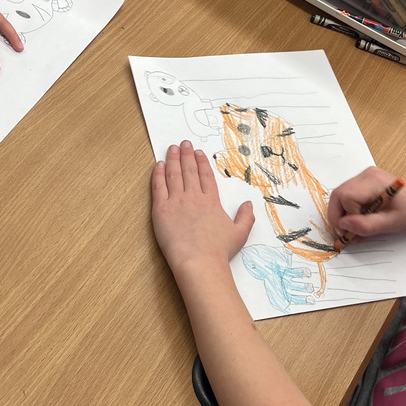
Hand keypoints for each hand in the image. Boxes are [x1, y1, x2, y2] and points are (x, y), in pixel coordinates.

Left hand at [151, 141, 253, 273]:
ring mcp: (177, 202)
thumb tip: (248, 204)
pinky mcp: (161, 210)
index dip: (202, 163)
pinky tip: (159, 165)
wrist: (199, 262)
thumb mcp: (239, 234)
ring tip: (172, 148)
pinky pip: (158, 187)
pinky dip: (158, 174)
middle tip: (184, 143)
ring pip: (173, 174)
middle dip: (187, 155)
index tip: (199, 153)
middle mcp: (194, 197)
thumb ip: (245, 217)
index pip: (206, 176)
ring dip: (173, 159)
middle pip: (189, 171)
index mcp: (212, 201)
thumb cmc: (218, 251)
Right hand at [328, 165, 405, 240]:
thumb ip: (366, 225)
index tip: (352, 233)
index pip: (345, 197)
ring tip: (354, 229)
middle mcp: (365, 175)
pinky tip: (359, 220)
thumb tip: (343, 226)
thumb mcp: (391, 223)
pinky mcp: (363, 181)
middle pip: (338, 194)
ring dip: (342, 215)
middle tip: (345, 234)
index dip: (345, 217)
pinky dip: (348, 210)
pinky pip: (347, 196)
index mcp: (374, 182)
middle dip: (337, 216)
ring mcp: (363, 176)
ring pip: (339, 196)